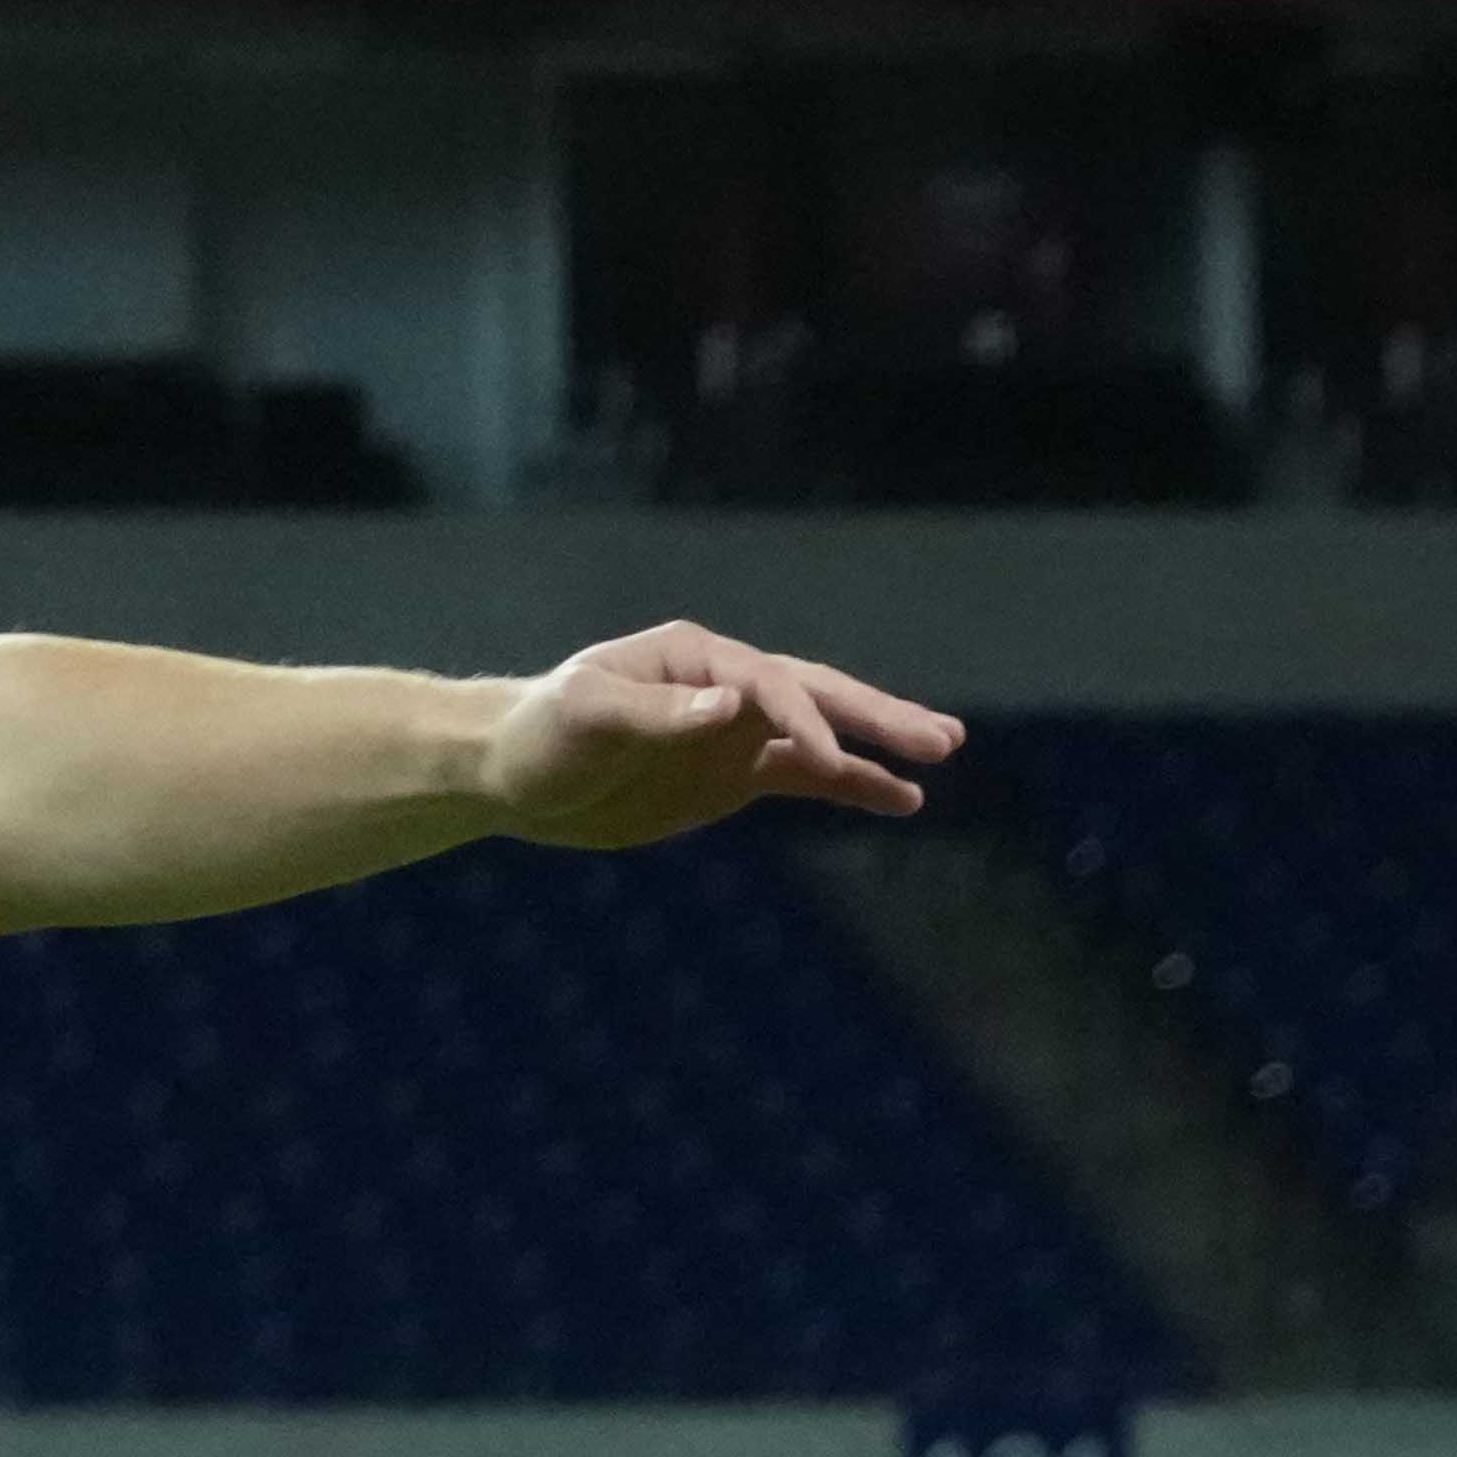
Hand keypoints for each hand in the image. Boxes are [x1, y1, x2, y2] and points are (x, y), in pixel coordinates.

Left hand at [481, 621, 958, 845]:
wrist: (512, 772)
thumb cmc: (540, 733)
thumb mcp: (586, 717)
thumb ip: (655, 713)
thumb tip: (730, 705)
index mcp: (696, 658)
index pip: (766, 685)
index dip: (799, 720)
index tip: (827, 760)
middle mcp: (728, 686)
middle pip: (817, 696)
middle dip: (878, 717)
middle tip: (943, 738)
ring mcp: (735, 730)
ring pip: (822, 735)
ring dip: (878, 746)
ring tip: (942, 754)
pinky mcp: (731, 774)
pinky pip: (804, 776)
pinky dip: (851, 784)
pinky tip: (899, 798)